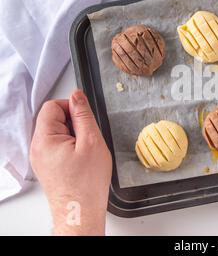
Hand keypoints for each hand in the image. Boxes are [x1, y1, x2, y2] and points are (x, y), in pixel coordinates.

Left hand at [30, 90, 111, 235]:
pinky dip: (71, 146)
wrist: (81, 210)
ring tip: (85, 151)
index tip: (85, 119)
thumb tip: (77, 95)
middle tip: (88, 139)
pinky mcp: (47, 165)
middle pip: (53, 118)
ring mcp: (40, 157)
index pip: (52, 106)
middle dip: (74, 123)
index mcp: (44, 140)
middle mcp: (37, 147)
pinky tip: (81, 158)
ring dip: (74, 135)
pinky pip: (57, 145)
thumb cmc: (87, 183)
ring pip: (57, 132)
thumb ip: (83, 115)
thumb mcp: (92, 142)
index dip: (72, 107)